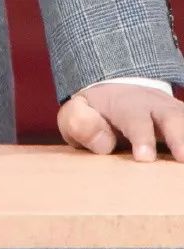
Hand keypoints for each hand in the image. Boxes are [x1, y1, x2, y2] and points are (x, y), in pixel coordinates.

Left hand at [57, 82, 183, 161]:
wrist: (113, 91)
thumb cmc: (93, 113)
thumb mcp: (77, 114)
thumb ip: (82, 124)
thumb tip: (105, 143)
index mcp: (125, 103)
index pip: (134, 117)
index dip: (141, 136)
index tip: (144, 157)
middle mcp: (155, 106)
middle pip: (172, 117)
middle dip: (179, 136)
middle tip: (183, 157)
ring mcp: (174, 114)